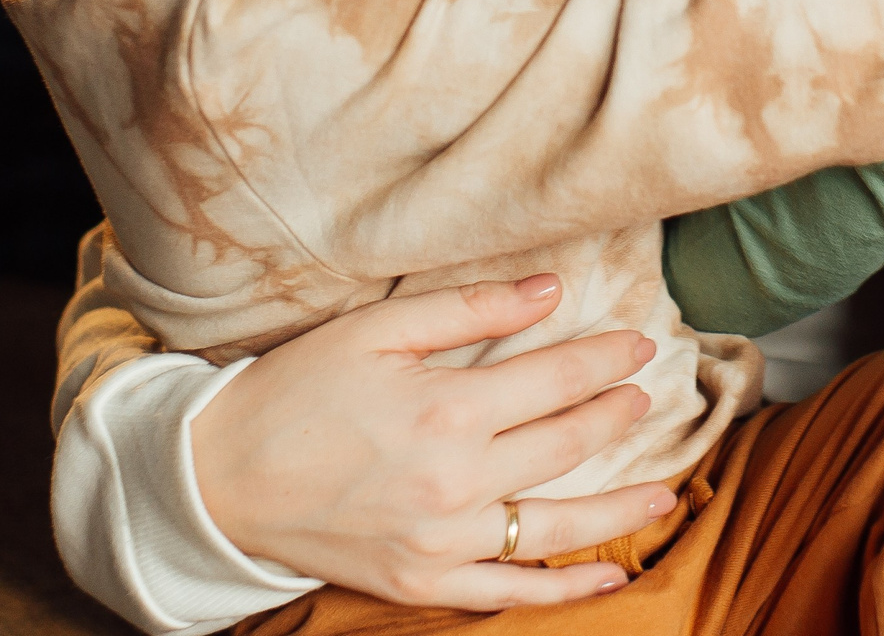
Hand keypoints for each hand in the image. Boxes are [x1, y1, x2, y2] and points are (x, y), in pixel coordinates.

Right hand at [191, 274, 674, 606]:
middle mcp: (456, 481)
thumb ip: (470, 308)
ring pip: (555, 528)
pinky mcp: (422, 583)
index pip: (556, 379)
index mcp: (447, 408)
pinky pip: (510, 594)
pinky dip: (566, 589)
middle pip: (565, 446)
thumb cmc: (295, 391)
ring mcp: (442, 542)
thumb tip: (550, 289)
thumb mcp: (377, 330)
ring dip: (619, 509)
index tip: (639, 344)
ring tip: (667, 490)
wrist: (217, 478)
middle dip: (614, 416)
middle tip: (644, 395)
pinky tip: (611, 574)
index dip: (605, 359)